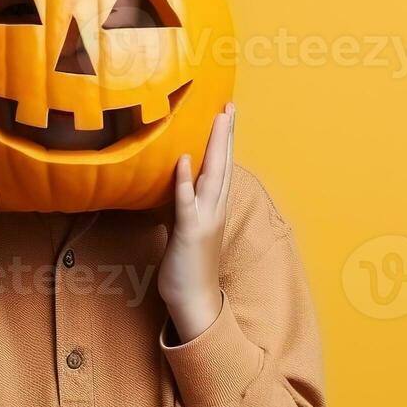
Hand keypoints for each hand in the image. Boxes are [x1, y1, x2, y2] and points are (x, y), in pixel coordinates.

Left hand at [159, 103, 234, 342]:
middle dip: (226, 135)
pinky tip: (183, 161)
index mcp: (214, 207)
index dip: (224, 140)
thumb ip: (186, 206)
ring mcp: (204, 220)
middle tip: (229, 106)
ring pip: (212, 177)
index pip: (222, 167)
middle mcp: (214, 209)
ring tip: (218, 121)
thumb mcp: (186, 229)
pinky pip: (186, 203)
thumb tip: (177, 189)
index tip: (227, 113)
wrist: (195, 300)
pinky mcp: (189, 233)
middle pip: (223, 165)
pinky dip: (185, 182)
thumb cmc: (187, 266)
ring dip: (214, 149)